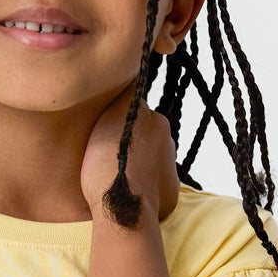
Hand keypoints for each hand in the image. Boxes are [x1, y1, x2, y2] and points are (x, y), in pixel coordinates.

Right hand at [80, 79, 180, 226]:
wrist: (123, 206)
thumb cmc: (109, 162)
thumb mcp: (108, 115)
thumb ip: (123, 94)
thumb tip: (134, 71)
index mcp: (155, 120)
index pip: (136, 114)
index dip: (119, 123)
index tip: (106, 134)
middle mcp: (168, 141)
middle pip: (145, 138)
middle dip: (130, 145)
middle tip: (108, 157)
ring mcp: (171, 169)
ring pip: (150, 162)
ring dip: (137, 167)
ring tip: (116, 178)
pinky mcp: (171, 194)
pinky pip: (156, 187)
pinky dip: (144, 189)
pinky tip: (129, 194)